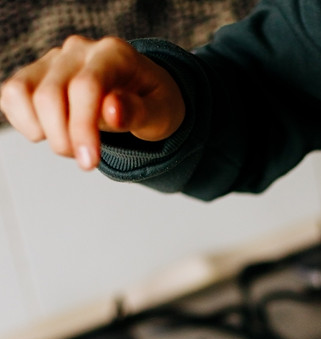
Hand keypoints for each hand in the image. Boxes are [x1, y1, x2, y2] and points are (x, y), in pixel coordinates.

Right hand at [0, 35, 185, 169]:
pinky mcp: (35, 74)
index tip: (88, 163)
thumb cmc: (153, 105)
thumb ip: (139, 112)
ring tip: (70, 144)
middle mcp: (79, 50)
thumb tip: (111, 109)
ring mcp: (54, 60)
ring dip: (43, 132)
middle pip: (50, 95)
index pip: (85, 87)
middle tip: (87, 160)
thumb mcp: (162, 114)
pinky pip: (11, 95)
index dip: (82, 129)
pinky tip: (50, 133)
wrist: (143, 95)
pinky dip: (24, 122)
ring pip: (22, 93)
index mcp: (113, 54)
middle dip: (64, 139)